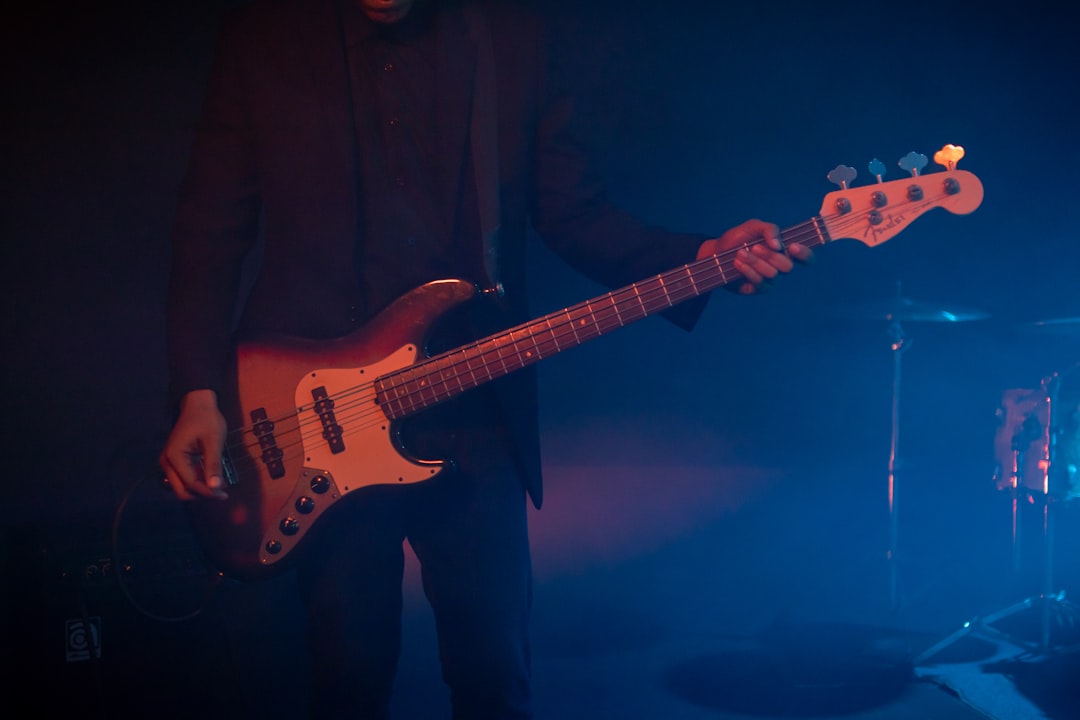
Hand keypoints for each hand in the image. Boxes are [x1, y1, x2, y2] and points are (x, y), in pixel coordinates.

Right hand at [159, 389, 228, 499]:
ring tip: (220, 484)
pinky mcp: (174, 461)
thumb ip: (213, 464)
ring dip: (200, 489)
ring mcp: (168, 462)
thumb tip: (215, 487)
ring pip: (182, 486)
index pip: (190, 483)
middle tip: (222, 493)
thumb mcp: (214, 441)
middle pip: (182, 490)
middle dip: (202, 494)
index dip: (207, 491)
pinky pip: (184, 478)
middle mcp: (166, 462)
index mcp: (174, 457)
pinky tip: (212, 476)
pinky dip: (197, 481)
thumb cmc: (206, 419)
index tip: (224, 494)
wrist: (197, 404)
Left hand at [697, 218, 811, 294]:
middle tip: (754, 247)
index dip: (804, 254)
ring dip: (755, 262)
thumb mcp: (754, 226)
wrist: (717, 252)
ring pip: (773, 274)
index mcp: (784, 251)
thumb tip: (779, 245)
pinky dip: (748, 271)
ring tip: (740, 253)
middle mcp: (780, 267)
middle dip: (770, 256)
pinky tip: (738, 263)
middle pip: (788, 266)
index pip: (806, 258)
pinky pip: (760, 283)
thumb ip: (770, 229)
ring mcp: (770, 280)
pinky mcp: (758, 289)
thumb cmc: (738, 238)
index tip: (791, 246)